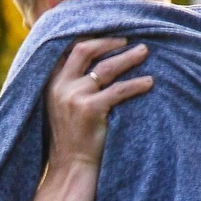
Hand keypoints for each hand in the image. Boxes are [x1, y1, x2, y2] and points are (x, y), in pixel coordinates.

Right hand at [47, 37, 152, 167]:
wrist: (71, 166)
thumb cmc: (71, 137)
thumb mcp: (61, 105)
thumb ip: (70, 83)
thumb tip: (94, 63)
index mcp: (51, 81)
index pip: (69, 48)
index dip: (90, 37)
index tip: (109, 34)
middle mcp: (59, 85)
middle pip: (85, 49)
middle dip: (109, 42)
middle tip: (128, 40)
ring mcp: (73, 97)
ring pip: (106, 67)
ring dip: (128, 57)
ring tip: (144, 52)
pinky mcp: (89, 109)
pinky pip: (119, 90)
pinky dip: (137, 84)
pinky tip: (149, 82)